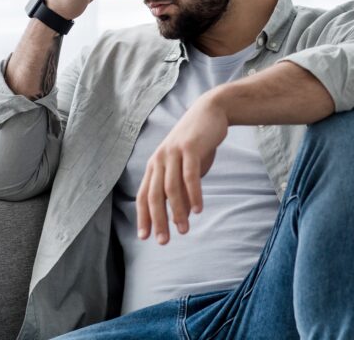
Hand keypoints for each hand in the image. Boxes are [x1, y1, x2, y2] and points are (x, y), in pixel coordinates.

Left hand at [136, 93, 227, 244]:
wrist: (210, 112)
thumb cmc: (196, 144)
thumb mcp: (183, 166)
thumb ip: (178, 186)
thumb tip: (180, 213)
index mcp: (155, 165)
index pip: (144, 196)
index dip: (143, 217)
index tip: (145, 237)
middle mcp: (159, 160)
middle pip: (155, 196)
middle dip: (158, 221)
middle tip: (164, 241)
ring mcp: (173, 153)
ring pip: (171, 189)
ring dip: (178, 212)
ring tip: (184, 229)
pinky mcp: (190, 149)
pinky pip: (190, 176)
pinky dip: (193, 194)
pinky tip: (198, 210)